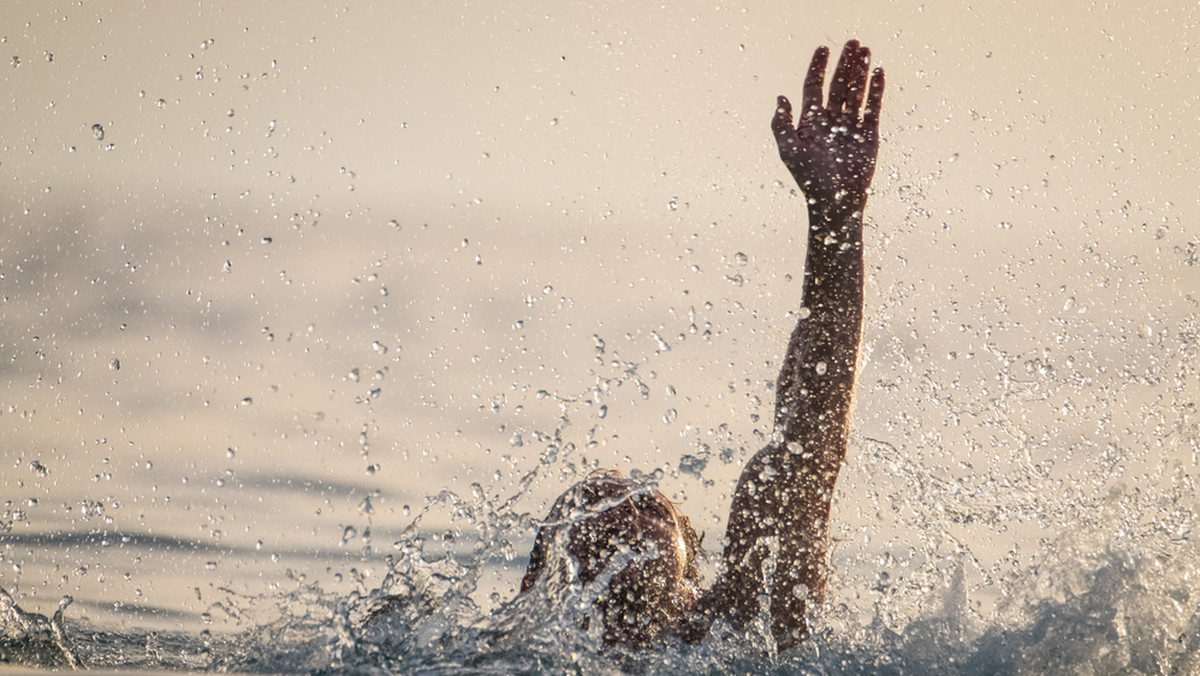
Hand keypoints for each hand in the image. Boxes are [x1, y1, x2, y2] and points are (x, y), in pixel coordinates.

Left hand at [772, 40, 883, 209]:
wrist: (837, 202)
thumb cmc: (810, 180)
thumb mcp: (790, 152)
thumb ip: (782, 125)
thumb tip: (780, 97)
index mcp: (810, 123)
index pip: (813, 88)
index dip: (817, 68)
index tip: (823, 49)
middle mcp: (830, 122)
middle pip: (837, 85)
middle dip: (844, 64)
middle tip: (852, 43)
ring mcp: (850, 127)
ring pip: (856, 92)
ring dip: (860, 72)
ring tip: (865, 51)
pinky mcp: (868, 135)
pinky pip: (872, 107)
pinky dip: (876, 90)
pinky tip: (878, 72)